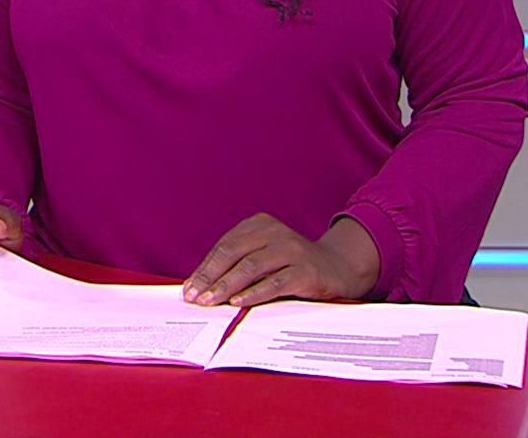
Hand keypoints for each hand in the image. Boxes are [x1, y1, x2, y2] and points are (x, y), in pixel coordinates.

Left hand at [182, 214, 380, 306]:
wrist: (339, 267)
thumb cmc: (292, 264)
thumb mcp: (265, 255)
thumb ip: (238, 264)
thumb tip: (203, 285)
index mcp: (259, 225)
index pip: (224, 246)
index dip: (204, 268)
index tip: (189, 288)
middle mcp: (275, 233)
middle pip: (233, 254)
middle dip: (210, 277)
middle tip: (194, 296)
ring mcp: (292, 250)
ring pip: (251, 267)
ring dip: (226, 286)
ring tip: (210, 301)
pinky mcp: (305, 271)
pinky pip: (274, 282)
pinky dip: (254, 293)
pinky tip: (238, 302)